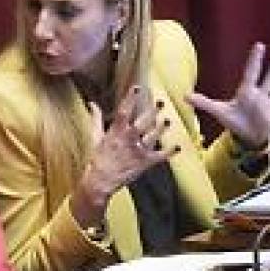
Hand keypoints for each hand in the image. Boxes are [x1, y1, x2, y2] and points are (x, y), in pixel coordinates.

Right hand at [70, 86, 177, 226]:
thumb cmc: (97, 159)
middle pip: (144, 121)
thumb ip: (96, 119)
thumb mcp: (95, 137)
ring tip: (167, 120)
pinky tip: (177, 146)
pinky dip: (169, 151)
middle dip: (153, 111)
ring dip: (162, 128)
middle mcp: (129, 139)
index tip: (137, 88)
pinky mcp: (145, 163)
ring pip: (154, 136)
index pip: (124, 110)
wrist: (100, 182)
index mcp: (116, 131)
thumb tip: (92, 103)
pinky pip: (160, 156)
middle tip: (161, 102)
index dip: (131, 98)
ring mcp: (138, 151)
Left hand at [187, 42, 269, 149]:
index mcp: (247, 93)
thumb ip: (203, 102)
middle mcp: (261, 97)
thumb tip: (184, 95)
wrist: (245, 135)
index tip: (259, 46)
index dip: (254, 60)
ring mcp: (269, 109)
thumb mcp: (218, 111)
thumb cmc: (233, 120)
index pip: (251, 74)